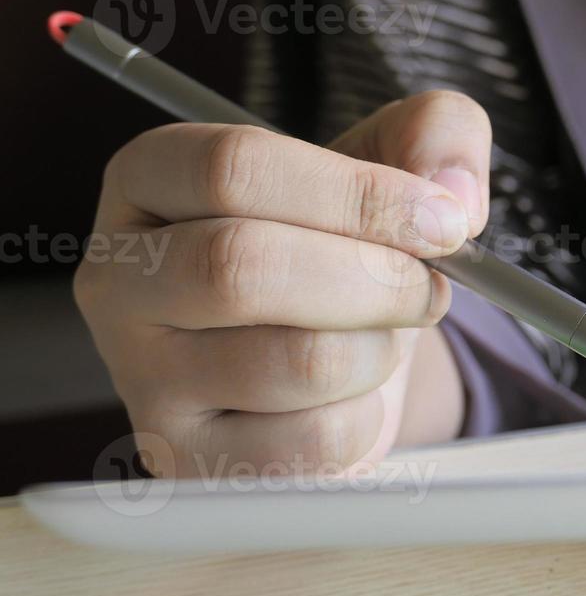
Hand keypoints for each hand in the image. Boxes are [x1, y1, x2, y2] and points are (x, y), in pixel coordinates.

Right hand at [75, 91, 491, 477]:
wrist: (333, 356)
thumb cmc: (343, 246)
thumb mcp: (390, 161)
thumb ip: (435, 134)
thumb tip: (454, 194)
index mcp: (151, 179)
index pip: (234, 168)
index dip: (360, 193)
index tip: (442, 220)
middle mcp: (121, 277)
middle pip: (243, 265)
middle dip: (376, 278)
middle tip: (429, 287)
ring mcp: (143, 378)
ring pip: (295, 361)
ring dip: (379, 348)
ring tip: (382, 337)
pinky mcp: (189, 461)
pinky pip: (312, 442)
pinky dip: (366, 417)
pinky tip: (353, 397)